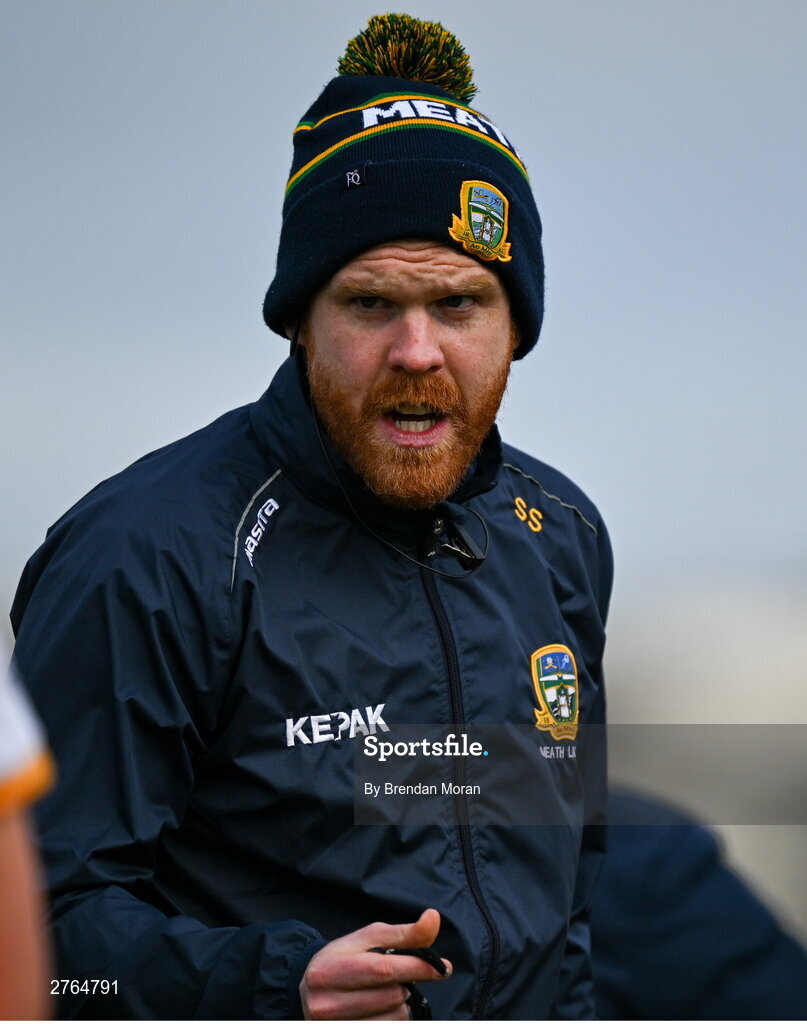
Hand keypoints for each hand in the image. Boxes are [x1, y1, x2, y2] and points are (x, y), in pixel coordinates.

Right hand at [300, 908, 451, 1019]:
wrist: (308, 992)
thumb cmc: (343, 959)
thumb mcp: (367, 939)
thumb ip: (403, 933)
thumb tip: (433, 918)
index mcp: (330, 968)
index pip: (383, 970)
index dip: (417, 967)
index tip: (442, 967)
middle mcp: (327, 1002)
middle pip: (392, 996)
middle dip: (404, 984)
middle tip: (396, 976)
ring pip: (394, 1018)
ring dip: (400, 1004)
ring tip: (382, 993)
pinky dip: (393, 1019)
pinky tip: (380, 1010)